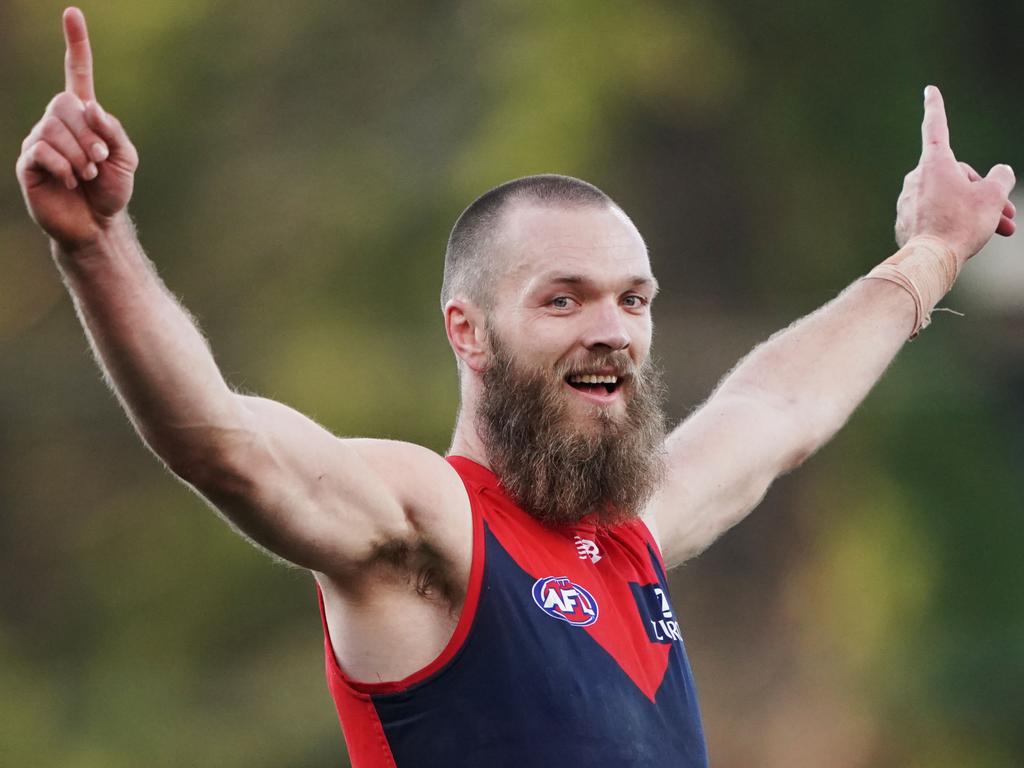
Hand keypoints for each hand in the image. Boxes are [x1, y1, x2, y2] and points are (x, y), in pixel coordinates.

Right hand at [15, 7, 138, 249]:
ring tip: (86, 175)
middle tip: (100, 161)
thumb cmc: (111, 190)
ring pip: (53, 128)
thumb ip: (113, 131)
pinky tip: (71, 181)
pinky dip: (64, 166)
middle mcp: (57, 122)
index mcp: (84, 116)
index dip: (76, 45)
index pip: (77, 73)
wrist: (97, 224)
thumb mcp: (126, 159)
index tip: (72, 13)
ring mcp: (40, 140)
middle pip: (65, 104)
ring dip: (79, 154)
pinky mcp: (28, 162)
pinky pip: (42, 149)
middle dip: (88, 134)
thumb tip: (89, 107)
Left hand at [894, 85, 1015, 263]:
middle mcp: (916, 177)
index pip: (936, 127)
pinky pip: (935, 215)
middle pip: (958, 177)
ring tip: (1000, 229)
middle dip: (985, 193)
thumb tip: (1000, 173)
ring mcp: (908, 200)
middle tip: (1007, 215)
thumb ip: (1001, 178)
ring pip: (949, 198)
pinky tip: (967, 239)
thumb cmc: (961, 224)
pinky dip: (953, 222)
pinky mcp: (905, 221)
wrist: (930, 260)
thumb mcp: (993, 196)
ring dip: (975, 211)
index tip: (929, 90)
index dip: (936, 107)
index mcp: (934, 163)